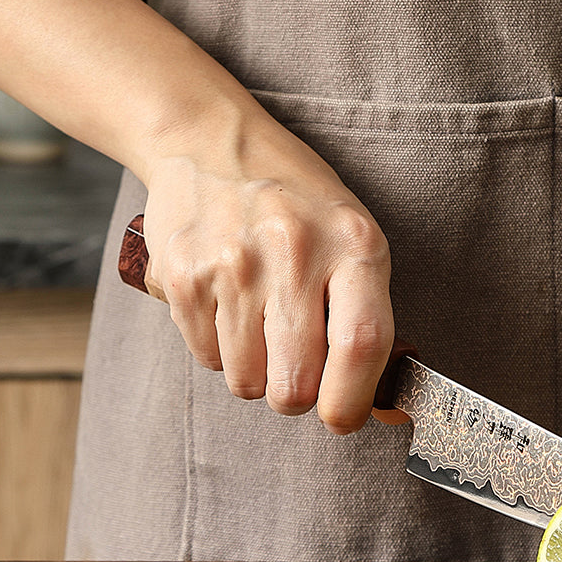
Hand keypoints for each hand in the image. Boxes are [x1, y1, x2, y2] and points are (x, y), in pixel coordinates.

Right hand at [140, 109, 395, 433]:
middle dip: (296, 395)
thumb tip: (380, 408)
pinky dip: (219, 348)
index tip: (341, 418)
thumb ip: (367, 315)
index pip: (360, 345)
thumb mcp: (354, 239)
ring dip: (255, 371)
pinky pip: (206, 358)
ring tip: (259, 322)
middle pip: (294, 384)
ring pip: (246, 381)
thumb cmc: (298, 205)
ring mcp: (232, 263)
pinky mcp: (181, 275)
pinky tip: (226, 305)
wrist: (211, 143)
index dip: (351, 402)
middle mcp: (293, 251)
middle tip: (296, 369)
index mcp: (353, 244)